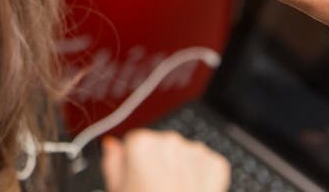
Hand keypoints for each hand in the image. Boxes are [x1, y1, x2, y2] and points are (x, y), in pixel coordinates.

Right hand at [102, 130, 229, 191]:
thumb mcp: (116, 188)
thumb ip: (112, 161)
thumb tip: (113, 146)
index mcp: (142, 143)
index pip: (135, 141)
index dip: (134, 161)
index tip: (137, 176)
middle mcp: (169, 141)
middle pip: (161, 145)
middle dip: (159, 162)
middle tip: (155, 188)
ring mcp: (195, 151)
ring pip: (183, 153)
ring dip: (180, 167)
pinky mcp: (216, 164)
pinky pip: (205, 163)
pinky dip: (200, 175)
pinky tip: (190, 191)